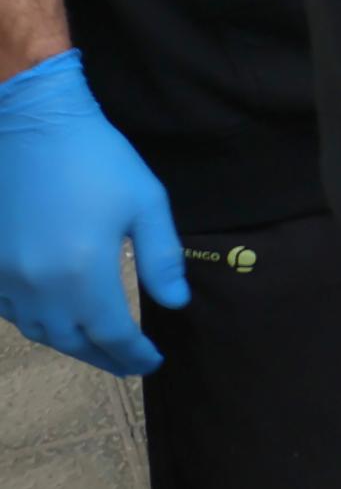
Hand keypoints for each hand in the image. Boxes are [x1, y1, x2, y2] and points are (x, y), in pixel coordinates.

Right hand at [0, 52, 182, 375]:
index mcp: (83, 274)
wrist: (32, 125)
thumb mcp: (145, 202)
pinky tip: (57, 318)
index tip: (153, 362)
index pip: (111, 334)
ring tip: (98, 345)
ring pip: (39, 331)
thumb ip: (161, 258)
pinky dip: (38, 323)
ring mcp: (6, 278)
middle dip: (104, 356)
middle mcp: (39, 286)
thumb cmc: (97, 159)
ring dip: (70, 343)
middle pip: (72, 340)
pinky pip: (12, 312)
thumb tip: (174, 304)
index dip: (133, 354)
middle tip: (128, 363)